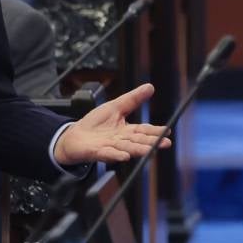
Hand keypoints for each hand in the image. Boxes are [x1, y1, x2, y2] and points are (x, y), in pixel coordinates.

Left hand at [53, 83, 170, 165]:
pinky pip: (107, 154)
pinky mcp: (97, 152)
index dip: (155, 131)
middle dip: (152, 143)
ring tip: (149, 151)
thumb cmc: (95, 123)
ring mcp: (110, 147)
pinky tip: (123, 156)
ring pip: (126, 149)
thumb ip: (132, 99)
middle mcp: (121, 141)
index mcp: (126, 131)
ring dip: (138, 150)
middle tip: (165, 143)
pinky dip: (115, 155)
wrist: (74, 136)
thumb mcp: (115, 107)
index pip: (143, 130)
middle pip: (138, 142)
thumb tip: (150, 87)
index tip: (167, 131)